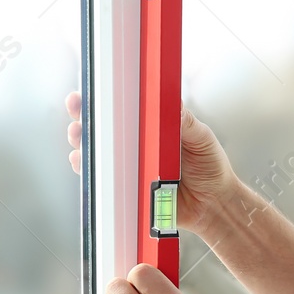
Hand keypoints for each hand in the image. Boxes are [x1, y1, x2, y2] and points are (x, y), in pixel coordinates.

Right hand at [65, 90, 240, 237]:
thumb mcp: (201, 138)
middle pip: (102, 130)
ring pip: (97, 155)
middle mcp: (137, 147)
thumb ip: (186, 122)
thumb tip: (173, 103)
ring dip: (82, 143)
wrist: (215, 203)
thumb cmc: (210, 166)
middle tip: (77, 109)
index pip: (123, 110)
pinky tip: (82, 163)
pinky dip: (90, 173)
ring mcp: (130, 168)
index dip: (103, 100)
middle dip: (84, 118)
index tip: (89, 90)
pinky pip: (104, 181)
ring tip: (78, 135)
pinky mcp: (129, 190)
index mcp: (152, 128)